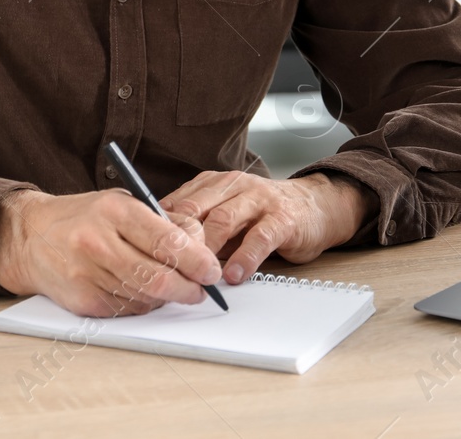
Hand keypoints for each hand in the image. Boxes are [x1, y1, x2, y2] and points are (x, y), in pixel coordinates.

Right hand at [0, 189, 223, 317]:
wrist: (30, 237)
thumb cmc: (83, 217)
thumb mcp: (122, 202)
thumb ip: (161, 221)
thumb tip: (200, 245)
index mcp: (114, 210)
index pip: (166, 240)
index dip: (196, 260)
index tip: (212, 270)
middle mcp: (98, 241)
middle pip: (158, 277)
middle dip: (189, 288)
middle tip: (201, 289)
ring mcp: (87, 274)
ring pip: (145, 298)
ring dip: (167, 298)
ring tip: (172, 286)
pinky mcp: (82, 301)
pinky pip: (127, 310)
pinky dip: (143, 304)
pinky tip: (141, 291)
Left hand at [158, 171, 370, 283]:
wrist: (315, 206)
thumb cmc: (262, 215)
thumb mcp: (224, 214)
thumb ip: (198, 228)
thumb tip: (158, 254)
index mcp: (212, 184)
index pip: (177, 204)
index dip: (159, 231)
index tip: (145, 255)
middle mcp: (233, 185)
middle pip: (195, 210)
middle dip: (179, 240)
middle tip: (166, 268)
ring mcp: (258, 198)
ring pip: (224, 221)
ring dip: (208, 250)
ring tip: (198, 276)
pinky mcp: (282, 217)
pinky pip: (259, 238)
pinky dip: (244, 258)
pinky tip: (235, 276)